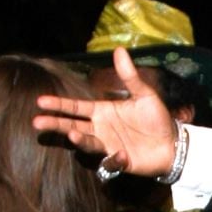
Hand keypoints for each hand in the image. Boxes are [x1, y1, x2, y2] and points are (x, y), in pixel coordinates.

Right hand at [32, 47, 175, 175]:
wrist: (174, 142)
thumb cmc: (157, 118)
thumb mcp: (144, 94)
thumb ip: (130, 76)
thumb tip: (119, 49)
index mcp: (103, 111)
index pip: (76, 107)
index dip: (59, 104)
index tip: (41, 101)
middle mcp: (100, 129)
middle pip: (72, 125)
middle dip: (56, 124)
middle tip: (37, 122)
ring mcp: (108, 145)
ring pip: (87, 143)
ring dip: (80, 140)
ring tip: (72, 134)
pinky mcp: (120, 161)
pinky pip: (111, 162)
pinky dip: (113, 160)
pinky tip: (121, 153)